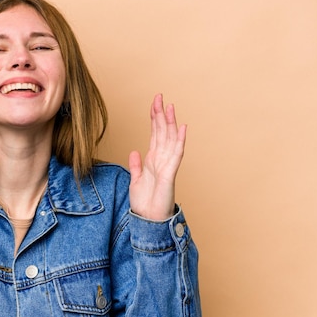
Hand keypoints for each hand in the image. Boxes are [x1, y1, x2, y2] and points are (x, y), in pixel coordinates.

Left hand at [128, 94, 186, 220]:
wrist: (149, 219)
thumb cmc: (145, 202)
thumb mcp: (136, 180)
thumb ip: (136, 165)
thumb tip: (134, 151)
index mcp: (153, 159)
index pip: (155, 134)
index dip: (154, 118)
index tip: (154, 103)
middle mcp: (161, 160)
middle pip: (162, 132)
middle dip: (161, 115)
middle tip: (159, 97)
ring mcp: (167, 165)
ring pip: (170, 139)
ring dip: (170, 123)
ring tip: (170, 106)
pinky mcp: (169, 174)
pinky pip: (175, 155)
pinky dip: (178, 141)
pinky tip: (182, 128)